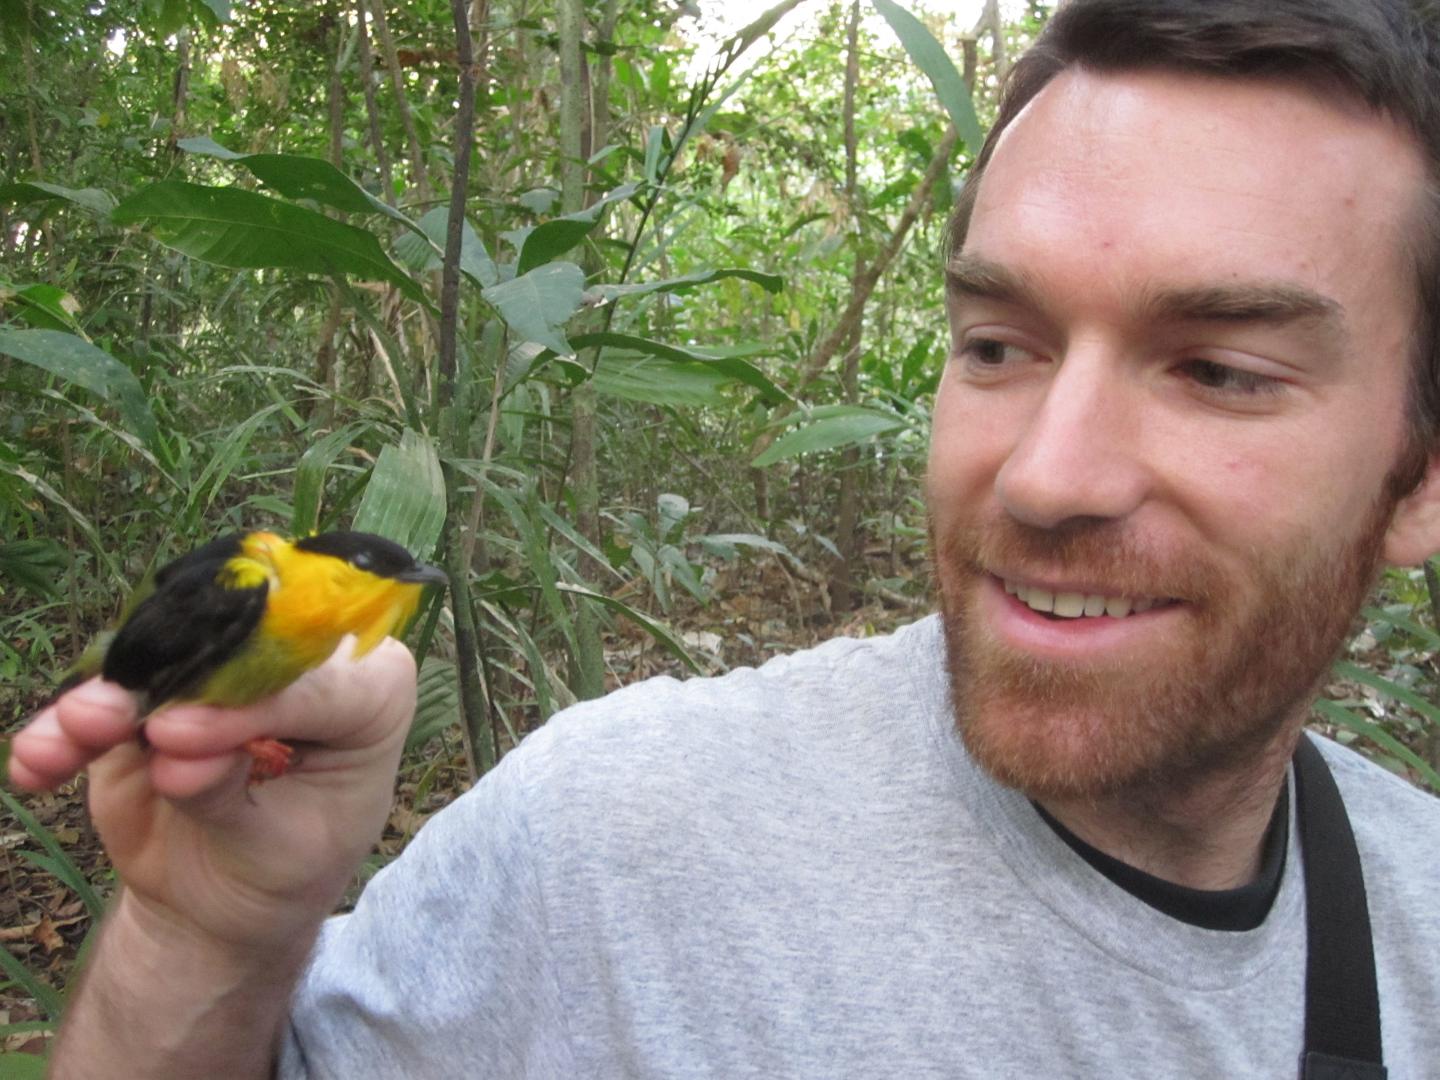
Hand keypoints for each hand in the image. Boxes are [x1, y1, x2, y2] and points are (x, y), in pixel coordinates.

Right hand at [7, 637, 415, 949]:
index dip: (248, 701)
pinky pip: (107, 698)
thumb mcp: (277, 853)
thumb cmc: (285, 872)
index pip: (316, 679)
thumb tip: (174, 755)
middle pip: (237, 645)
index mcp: (370, 692)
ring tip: (69, 736)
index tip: (181, 735)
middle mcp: (301, 664)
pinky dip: (67, 730)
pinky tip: (38, 765)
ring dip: (104, 700)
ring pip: (162, 661)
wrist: (223, 902)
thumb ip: (228, 797)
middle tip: (106, 722)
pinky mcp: (155, 696)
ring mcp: (223, 674)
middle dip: (169, 682)